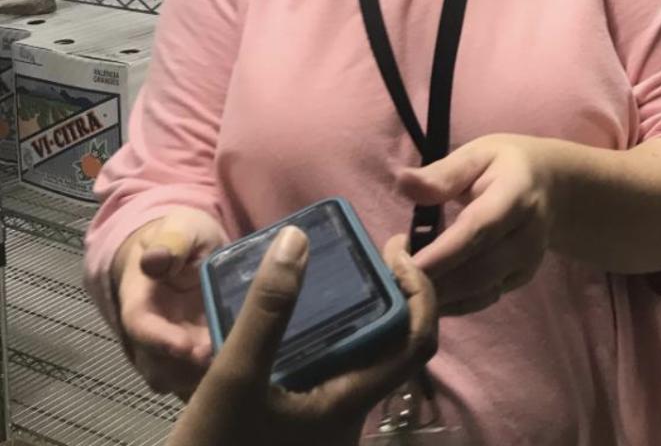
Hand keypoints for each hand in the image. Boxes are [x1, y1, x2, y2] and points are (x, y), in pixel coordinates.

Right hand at [114, 207, 226, 398]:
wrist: (187, 250)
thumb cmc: (182, 237)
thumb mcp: (181, 230)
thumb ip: (172, 242)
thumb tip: (154, 260)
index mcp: (140, 300)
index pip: (140, 327)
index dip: (160, 340)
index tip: (186, 347)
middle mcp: (149, 334)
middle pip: (157, 364)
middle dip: (186, 367)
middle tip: (220, 359)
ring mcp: (170, 349)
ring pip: (177, 378)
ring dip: (203, 375)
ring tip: (235, 362)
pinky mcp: (192, 357)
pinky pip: (198, 377)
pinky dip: (216, 377)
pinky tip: (244, 366)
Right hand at [166, 230, 437, 445]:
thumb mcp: (234, 377)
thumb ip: (268, 309)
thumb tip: (297, 240)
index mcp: (351, 403)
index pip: (418, 341)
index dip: (420, 290)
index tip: (393, 250)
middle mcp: (350, 417)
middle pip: (393, 345)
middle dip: (388, 293)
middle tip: (365, 252)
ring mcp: (328, 426)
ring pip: (363, 359)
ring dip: (358, 314)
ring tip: (333, 273)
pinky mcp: (304, 429)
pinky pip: (333, 372)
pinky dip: (329, 337)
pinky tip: (296, 319)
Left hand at [400, 134, 555, 315]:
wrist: (553, 186)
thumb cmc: (506, 165)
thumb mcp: (478, 154)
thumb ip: (444, 173)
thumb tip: (403, 182)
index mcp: (516, 194)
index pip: (479, 229)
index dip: (442, 252)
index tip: (404, 264)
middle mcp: (528, 235)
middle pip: (479, 270)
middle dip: (432, 279)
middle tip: (391, 274)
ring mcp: (527, 263)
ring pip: (479, 292)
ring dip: (438, 294)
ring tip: (403, 281)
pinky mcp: (521, 280)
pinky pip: (482, 299)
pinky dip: (452, 301)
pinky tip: (426, 290)